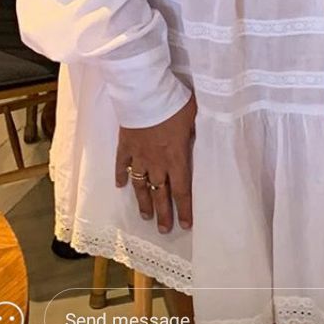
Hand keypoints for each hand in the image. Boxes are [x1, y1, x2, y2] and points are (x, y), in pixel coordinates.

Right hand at [115, 93, 196, 232]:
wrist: (145, 94)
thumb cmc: (173, 103)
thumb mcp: (194, 115)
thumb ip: (197, 130)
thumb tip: (203, 135)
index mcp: (176, 157)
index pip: (182, 190)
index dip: (184, 209)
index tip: (185, 225)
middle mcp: (157, 162)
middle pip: (160, 193)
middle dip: (163, 213)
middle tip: (164, 230)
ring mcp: (138, 156)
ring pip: (140, 185)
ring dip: (143, 201)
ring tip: (145, 216)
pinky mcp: (125, 146)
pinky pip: (121, 165)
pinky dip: (120, 175)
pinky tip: (120, 186)